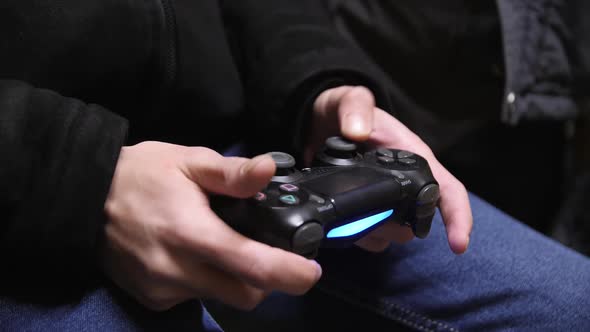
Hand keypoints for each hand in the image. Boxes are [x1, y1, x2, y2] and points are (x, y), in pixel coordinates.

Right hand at [101, 142, 321, 310]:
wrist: (84, 197)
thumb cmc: (140, 174)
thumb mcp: (188, 161)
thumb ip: (231, 172)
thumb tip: (269, 170)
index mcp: (191, 233)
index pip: (251, 265)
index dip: (289, 274)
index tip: (310, 271)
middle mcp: (177, 270)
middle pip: (245, 295)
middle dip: (267, 281)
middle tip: (271, 255)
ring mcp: (162, 289)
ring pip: (220, 298)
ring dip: (236, 280)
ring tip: (228, 247)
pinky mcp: (151, 298)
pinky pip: (194, 298)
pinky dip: (206, 281)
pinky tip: (195, 255)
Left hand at [306, 86, 471, 253]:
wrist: (320, 123)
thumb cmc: (346, 111)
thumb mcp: (351, 100)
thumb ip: (356, 107)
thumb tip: (357, 132)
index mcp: (412, 159)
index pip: (447, 190)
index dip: (458, 216)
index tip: (458, 245)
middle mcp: (404, 185)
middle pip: (417, 222)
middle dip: (398, 228)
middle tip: (369, 220)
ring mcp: (384, 201)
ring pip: (393, 233)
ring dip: (375, 234)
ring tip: (351, 220)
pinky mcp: (363, 212)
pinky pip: (370, 236)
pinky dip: (358, 237)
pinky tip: (342, 226)